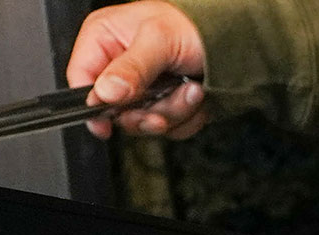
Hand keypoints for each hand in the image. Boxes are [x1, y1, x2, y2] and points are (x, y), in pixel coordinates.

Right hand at [67, 2, 209, 139]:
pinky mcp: (165, 102)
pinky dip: (188, 117)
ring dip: (174, 112)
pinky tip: (197, 96)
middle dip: (146, 113)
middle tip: (164, 106)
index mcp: (104, 39)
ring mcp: (143, 86)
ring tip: (192, 90)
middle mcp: (120, 64)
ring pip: (145, 121)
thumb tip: (106, 92)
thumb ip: (132, 67)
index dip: (94, 106)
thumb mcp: (159, 40)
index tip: (107, 124)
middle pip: (116, 110)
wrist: (235, 36)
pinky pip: (170, 125)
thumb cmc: (194, 24)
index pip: (82, 80)